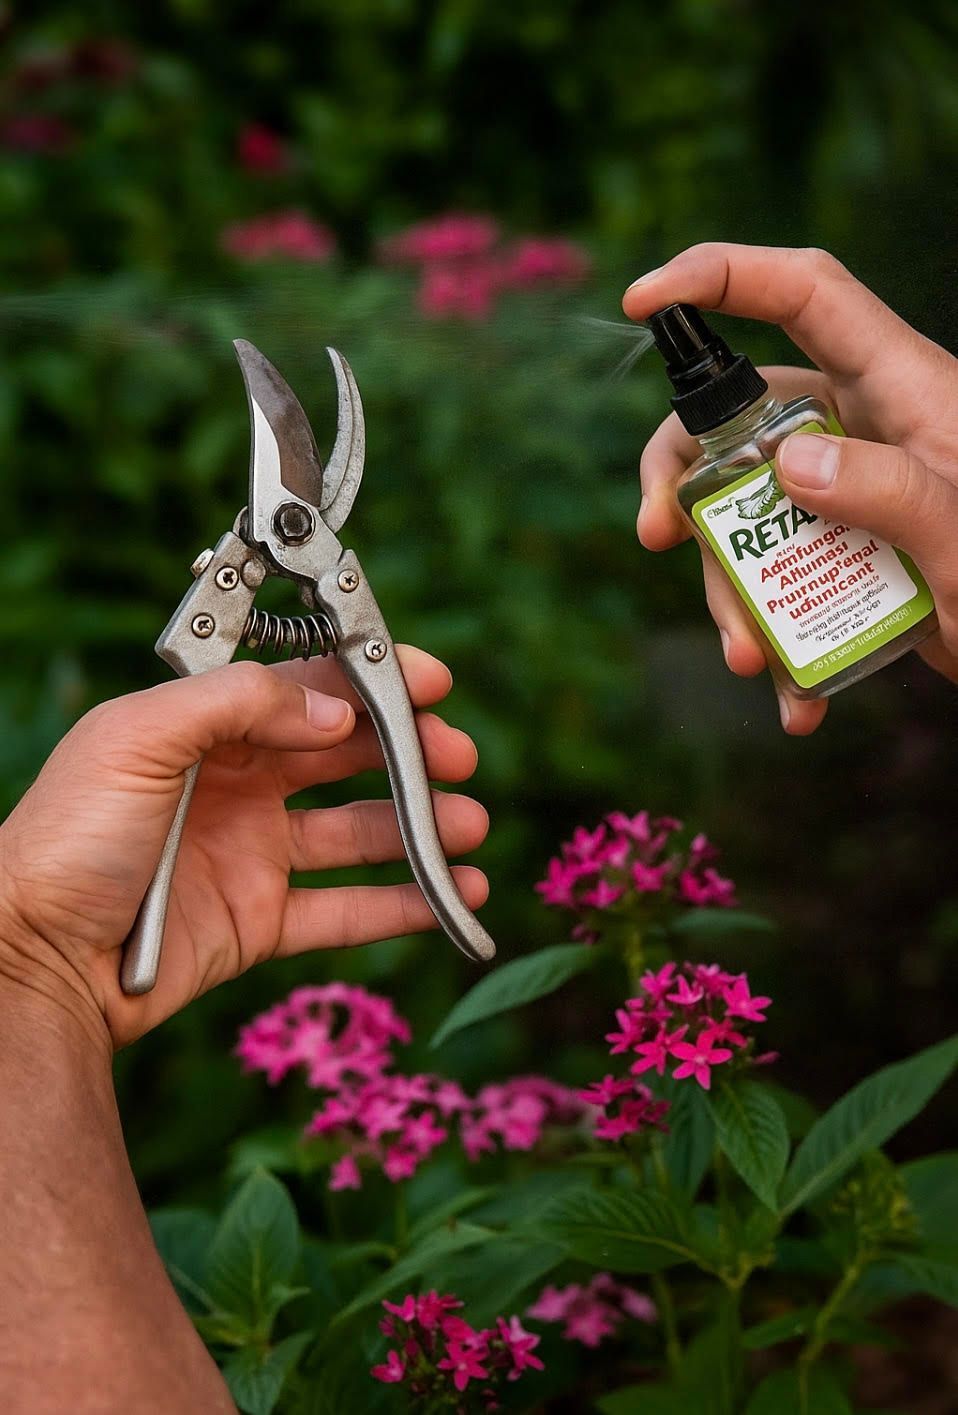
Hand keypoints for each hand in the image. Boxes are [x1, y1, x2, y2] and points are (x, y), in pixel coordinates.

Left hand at [0, 648, 487, 1049]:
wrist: (32, 958)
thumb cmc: (68, 838)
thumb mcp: (139, 737)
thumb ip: (237, 702)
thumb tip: (333, 711)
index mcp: (204, 729)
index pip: (307, 691)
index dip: (373, 682)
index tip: (433, 683)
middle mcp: (236, 785)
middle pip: (345, 757)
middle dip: (410, 751)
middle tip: (459, 758)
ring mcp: (251, 854)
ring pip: (358, 832)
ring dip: (420, 825)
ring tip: (471, 826)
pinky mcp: (260, 922)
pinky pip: (347, 909)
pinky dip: (405, 903)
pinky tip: (454, 894)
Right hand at [623, 243, 957, 733]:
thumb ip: (891, 491)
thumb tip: (789, 463)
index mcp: (903, 387)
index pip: (805, 294)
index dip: (722, 276)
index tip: (643, 301)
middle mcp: (864, 427)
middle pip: (737, 416)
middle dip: (683, 477)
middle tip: (658, 535)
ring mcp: (850, 491)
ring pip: (748, 514)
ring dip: (734, 592)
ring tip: (753, 661)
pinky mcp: (847, 553)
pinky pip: (783, 580)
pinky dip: (780, 641)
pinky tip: (796, 700)